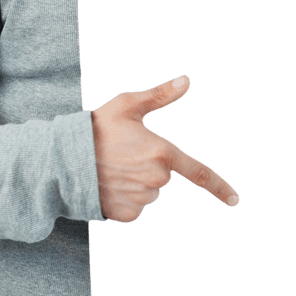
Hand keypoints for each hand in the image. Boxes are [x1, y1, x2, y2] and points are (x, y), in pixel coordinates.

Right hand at [91, 75, 238, 222]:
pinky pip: (135, 208)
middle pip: (164, 176)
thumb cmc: (96, 128)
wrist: (60, 161)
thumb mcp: (127, 105)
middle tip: (122, 155)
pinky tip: (107, 186)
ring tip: (111, 169)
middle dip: (149, 167)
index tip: (235, 200)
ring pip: (149, 193)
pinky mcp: (126, 215)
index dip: (220, 187)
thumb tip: (186, 80)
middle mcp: (156, 180)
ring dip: (136, 183)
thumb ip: (159, 96)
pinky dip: (124, 199)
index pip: (200, 173)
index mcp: (162, 153)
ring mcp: (141, 200)